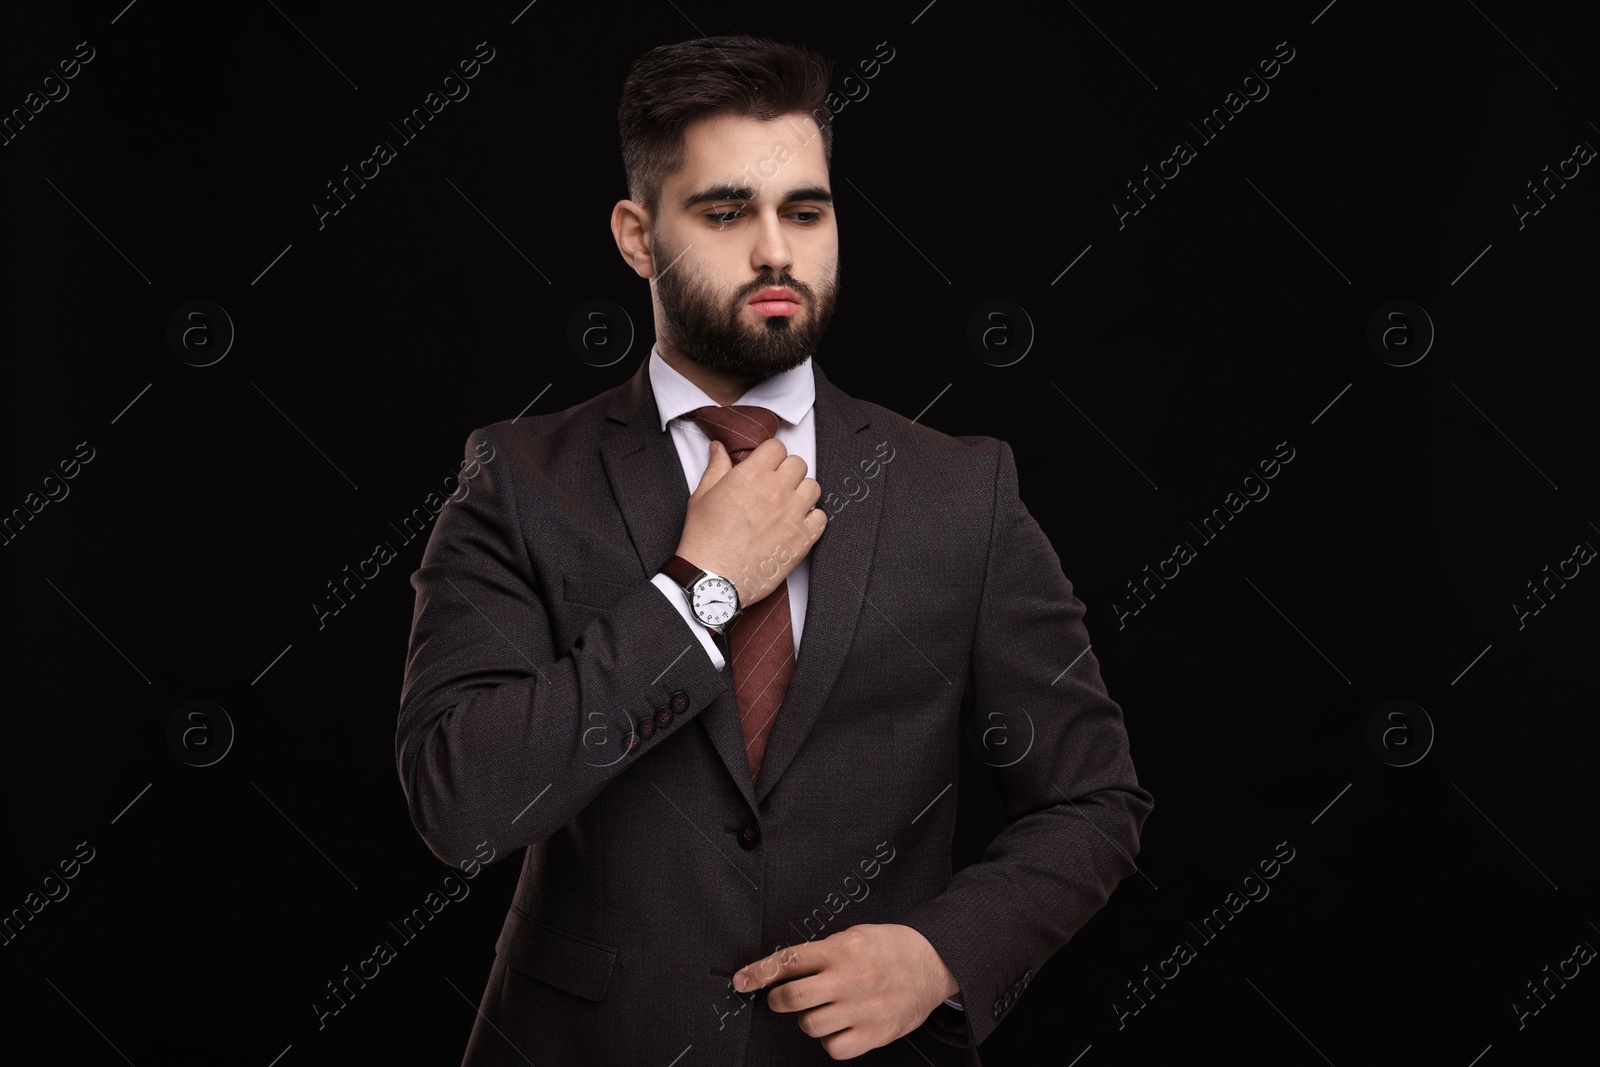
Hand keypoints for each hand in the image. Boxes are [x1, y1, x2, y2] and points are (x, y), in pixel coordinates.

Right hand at [677, 437, 826, 607]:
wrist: (713, 578)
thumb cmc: (705, 541)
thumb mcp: (702, 497)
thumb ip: (716, 468)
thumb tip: (719, 450)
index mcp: (752, 475)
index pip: (776, 447)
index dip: (770, 455)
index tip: (765, 465)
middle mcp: (776, 491)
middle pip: (798, 464)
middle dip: (786, 471)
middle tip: (774, 485)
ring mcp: (792, 514)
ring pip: (813, 487)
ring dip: (802, 492)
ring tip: (786, 504)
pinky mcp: (802, 538)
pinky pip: (821, 518)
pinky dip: (812, 519)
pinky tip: (795, 524)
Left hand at [733, 924, 958, 1059]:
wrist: (933, 963)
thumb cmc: (890, 948)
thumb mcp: (854, 935)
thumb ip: (821, 952)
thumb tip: (782, 969)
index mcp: (842, 949)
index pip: (789, 960)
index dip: (759, 972)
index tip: (741, 981)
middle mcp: (849, 979)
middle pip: (792, 997)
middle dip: (778, 999)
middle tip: (782, 997)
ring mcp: (862, 1009)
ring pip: (810, 1025)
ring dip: (808, 1018)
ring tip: (825, 1008)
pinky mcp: (874, 1033)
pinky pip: (834, 1047)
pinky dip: (831, 1040)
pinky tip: (840, 1026)